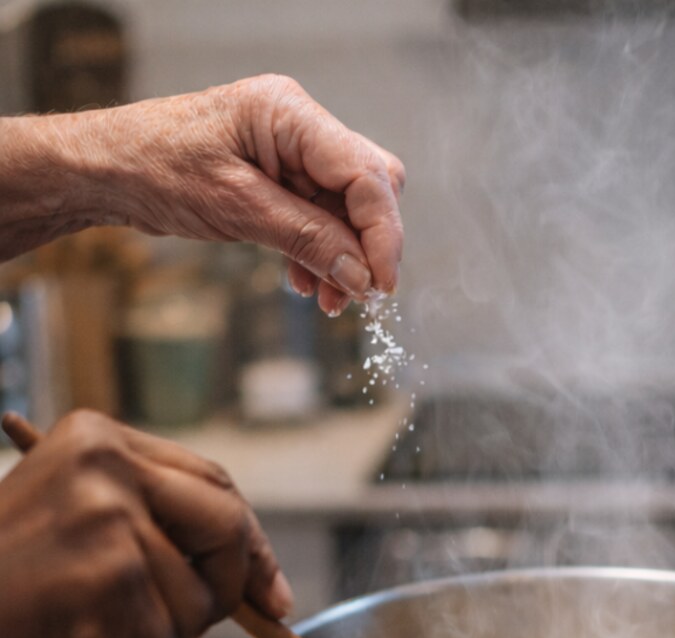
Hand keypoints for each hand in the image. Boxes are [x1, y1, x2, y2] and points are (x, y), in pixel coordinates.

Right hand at [0, 410, 290, 637]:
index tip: (272, 594)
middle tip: (187, 624)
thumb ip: (157, 533)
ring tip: (88, 633)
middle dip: (227, 589)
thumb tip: (260, 585)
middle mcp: (106, 464)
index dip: (251, 543)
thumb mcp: (78, 529)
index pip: (216, 485)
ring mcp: (107, 516)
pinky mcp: (105, 575)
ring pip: (196, 602)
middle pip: (228, 527)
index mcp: (100, 441)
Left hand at [1, 75, 404, 315]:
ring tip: (330, 300)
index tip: (382, 286)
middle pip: (369, 186)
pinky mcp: (281, 176)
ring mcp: (292, 150)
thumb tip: (361, 276)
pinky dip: (321, 253)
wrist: (105, 170)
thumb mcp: (236, 208)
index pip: (366, 174)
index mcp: (289, 114)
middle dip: (368, 245)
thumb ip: (307, 238)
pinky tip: (307, 282)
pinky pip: (322, 217)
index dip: (383, 234)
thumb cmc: (154, 169)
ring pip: (348, 210)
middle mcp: (299, 126)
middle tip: (359, 295)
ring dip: (345, 258)